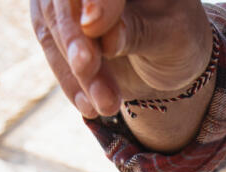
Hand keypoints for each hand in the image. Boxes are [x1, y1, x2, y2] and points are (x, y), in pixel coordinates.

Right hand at [30, 0, 213, 118]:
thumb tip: (100, 32)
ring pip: (52, 18)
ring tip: (106, 105)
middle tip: (88, 70)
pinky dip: (68, 77)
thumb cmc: (177, 39)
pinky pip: (49, 42)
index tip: (92, 25)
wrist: (164, 57)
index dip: (97, 0)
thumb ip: (137, 31)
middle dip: (76, 38)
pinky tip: (90, 106)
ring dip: (75, 69)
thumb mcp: (171, 38)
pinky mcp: (54, 14)